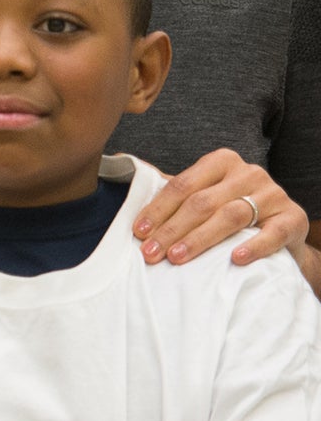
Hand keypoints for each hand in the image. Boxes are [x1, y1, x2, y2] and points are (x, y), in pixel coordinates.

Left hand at [134, 149, 305, 267]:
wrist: (282, 233)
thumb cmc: (232, 212)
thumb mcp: (207, 196)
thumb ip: (177, 194)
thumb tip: (127, 187)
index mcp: (221, 162)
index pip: (182, 186)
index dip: (158, 210)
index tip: (138, 232)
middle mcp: (248, 173)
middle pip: (202, 202)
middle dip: (172, 229)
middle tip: (151, 253)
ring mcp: (273, 194)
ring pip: (230, 216)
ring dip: (200, 239)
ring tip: (177, 257)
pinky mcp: (294, 218)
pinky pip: (272, 233)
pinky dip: (253, 245)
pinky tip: (235, 258)